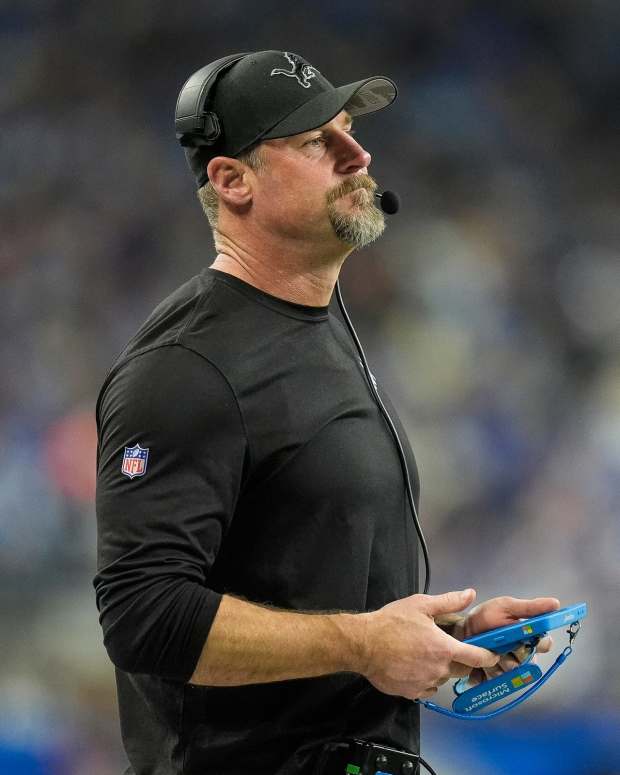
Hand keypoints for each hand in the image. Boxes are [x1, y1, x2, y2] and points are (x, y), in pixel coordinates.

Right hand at [361, 589, 499, 700]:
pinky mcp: (411, 693)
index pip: (476, 657)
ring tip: (422, 654)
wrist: (363, 643)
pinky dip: (424, 679)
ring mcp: (425, 683)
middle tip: (444, 647)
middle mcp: (439, 669)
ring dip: (439, 669)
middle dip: (459, 660)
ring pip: (442, 678)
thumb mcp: (421, 605)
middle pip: (460, 669)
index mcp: (444, 648)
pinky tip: (412, 666)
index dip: (488, 656)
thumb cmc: (392, 622)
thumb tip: (470, 594)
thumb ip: (449, 601)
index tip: (492, 655)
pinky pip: (426, 687)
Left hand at [457, 595, 560, 685]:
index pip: (544, 644)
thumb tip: (555, 603)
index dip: (537, 642)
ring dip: (496, 661)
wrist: (463, 631)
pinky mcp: (495, 680)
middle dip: (512, 652)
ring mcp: (510, 669)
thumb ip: (530, 608)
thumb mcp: (507, 607)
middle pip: (528, 662)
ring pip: (511, 673)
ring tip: (486, 649)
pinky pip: (495, 683)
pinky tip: (478, 663)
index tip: (525, 636)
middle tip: (500, 642)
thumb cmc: (486, 617)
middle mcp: (523, 655)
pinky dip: (485, 673)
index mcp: (530, 637)